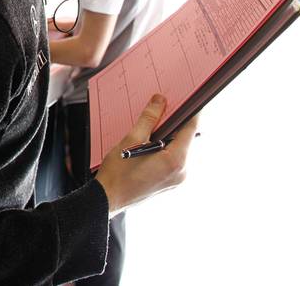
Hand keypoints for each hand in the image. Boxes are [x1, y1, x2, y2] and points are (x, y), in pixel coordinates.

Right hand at [94, 94, 198, 215]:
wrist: (108, 199)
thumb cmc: (118, 173)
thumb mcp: (132, 139)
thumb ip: (149, 118)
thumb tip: (160, 101)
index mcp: (175, 160)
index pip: (191, 129)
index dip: (190, 112)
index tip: (189, 100)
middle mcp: (181, 172)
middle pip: (185, 139)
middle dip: (174, 125)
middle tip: (160, 112)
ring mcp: (176, 180)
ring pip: (178, 150)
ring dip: (167, 138)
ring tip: (148, 132)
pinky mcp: (169, 183)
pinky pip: (172, 160)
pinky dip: (164, 150)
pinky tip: (146, 147)